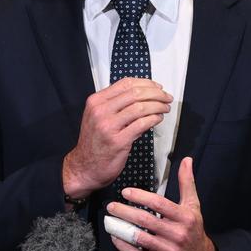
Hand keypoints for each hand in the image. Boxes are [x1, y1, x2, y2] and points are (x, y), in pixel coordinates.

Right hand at [62, 77, 171, 199]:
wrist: (84, 167)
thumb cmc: (94, 143)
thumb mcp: (98, 117)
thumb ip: (115, 105)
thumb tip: (143, 95)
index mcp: (96, 101)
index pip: (125, 83)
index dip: (146, 83)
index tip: (157, 87)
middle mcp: (100, 111)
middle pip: (135, 93)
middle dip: (156, 94)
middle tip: (166, 97)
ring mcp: (108, 126)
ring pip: (140, 107)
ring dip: (158, 106)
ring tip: (165, 108)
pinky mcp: (118, 141)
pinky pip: (142, 124)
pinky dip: (154, 119)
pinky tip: (158, 119)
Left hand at [106, 157, 214, 250]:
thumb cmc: (194, 231)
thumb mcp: (193, 206)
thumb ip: (187, 183)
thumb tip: (186, 160)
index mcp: (184, 218)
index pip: (159, 204)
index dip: (140, 197)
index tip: (126, 192)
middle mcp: (176, 234)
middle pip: (145, 220)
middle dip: (125, 211)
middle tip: (112, 206)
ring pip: (139, 237)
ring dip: (121, 228)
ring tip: (110, 220)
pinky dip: (124, 246)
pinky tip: (116, 237)